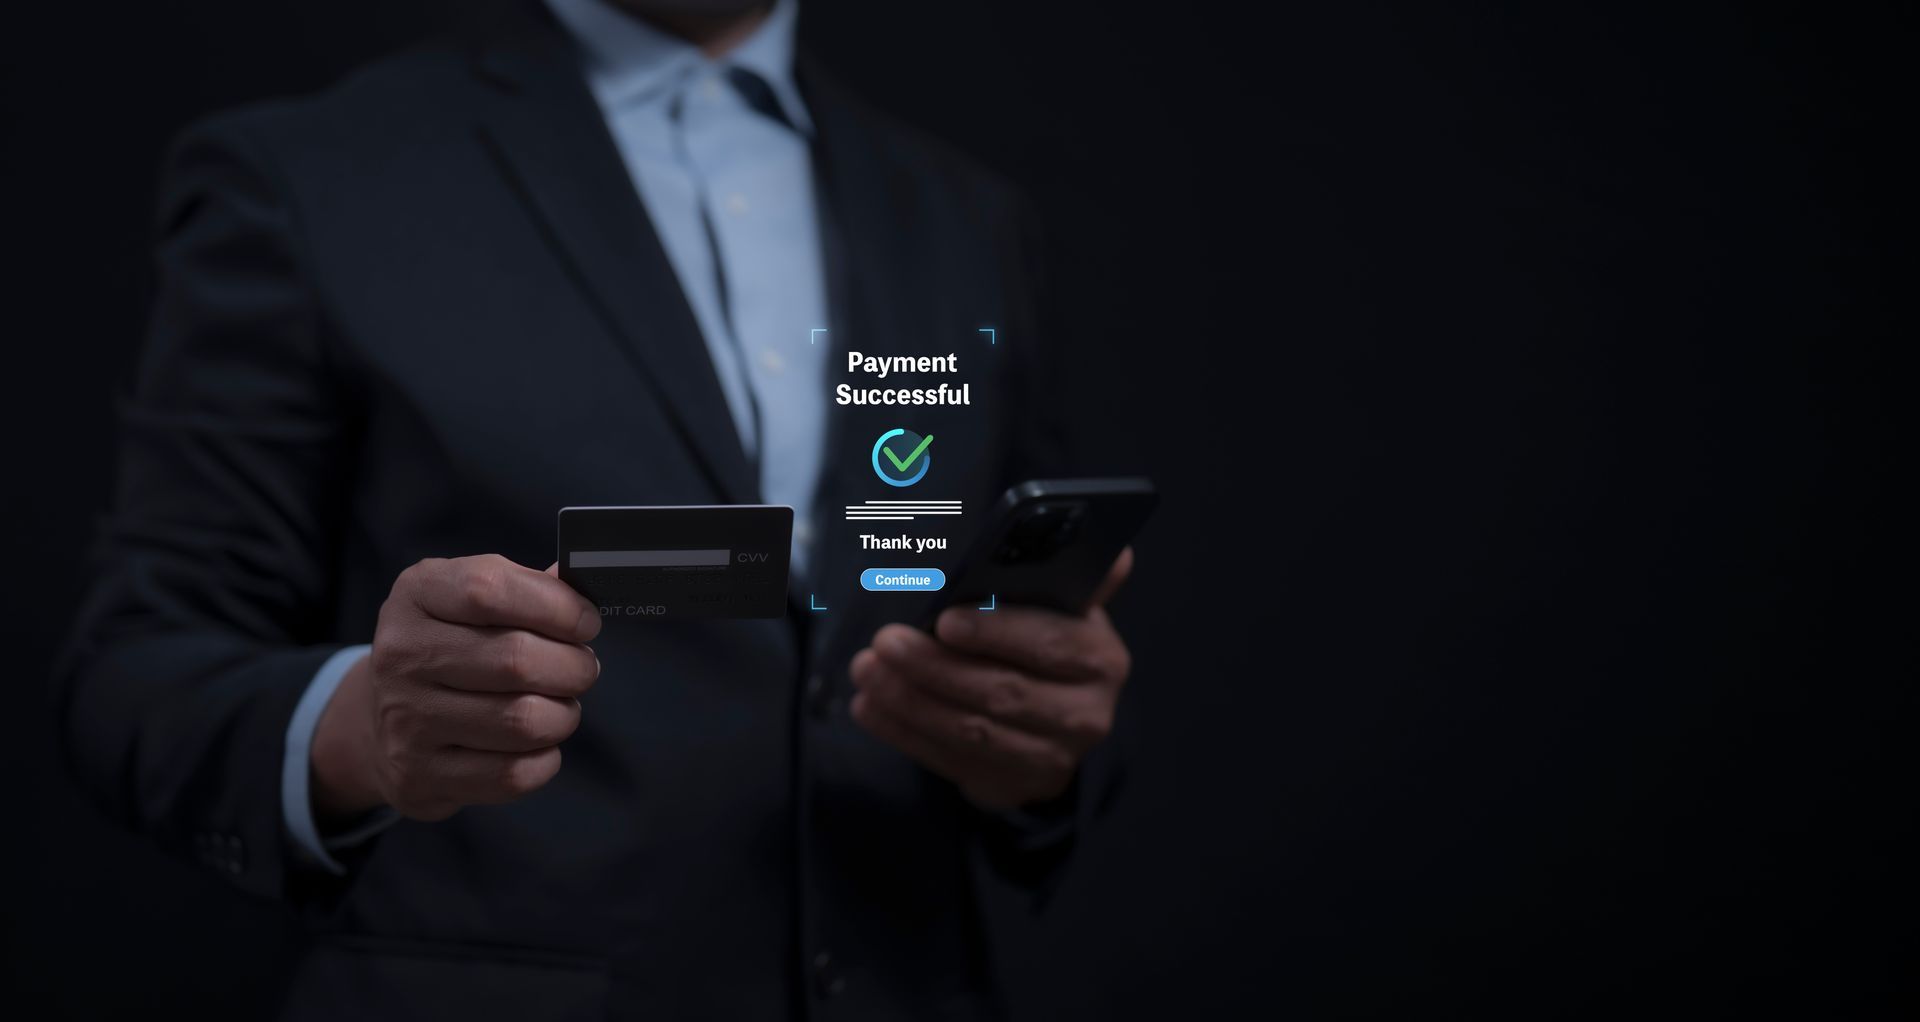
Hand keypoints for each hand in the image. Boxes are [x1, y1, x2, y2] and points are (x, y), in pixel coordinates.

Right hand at [311, 555, 601, 821]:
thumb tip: (584, 587)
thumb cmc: (453, 647)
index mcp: (418, 594)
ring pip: (523, 722)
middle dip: (572, 667)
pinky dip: (545, 759)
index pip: (489, 589)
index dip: (556, 606)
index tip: (586, 623)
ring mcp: (406, 720)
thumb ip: (531, 589)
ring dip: (563, 715)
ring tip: (560, 705)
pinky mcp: (419, 775)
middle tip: (581, 669)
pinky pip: (512, 774)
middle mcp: (403, 654)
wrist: (384, 720)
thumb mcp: (475, 600)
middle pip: (516, 660)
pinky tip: (537, 744)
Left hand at [849, 548, 1133, 810]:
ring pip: (971, 730)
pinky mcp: (1013, 786)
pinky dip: (903, 733)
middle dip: (935, 666)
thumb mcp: (1065, 608)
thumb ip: (1074, 576)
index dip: (995, 632)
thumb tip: (1115, 552)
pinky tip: (870, 707)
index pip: (1049, 643)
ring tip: (866, 671)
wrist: (1059, 720)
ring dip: (909, 700)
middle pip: (1002, 691)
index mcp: (1099, 658)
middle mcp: (1085, 714)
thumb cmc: (1049, 644)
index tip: (944, 620)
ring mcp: (1050, 758)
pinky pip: (950, 760)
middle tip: (884, 642)